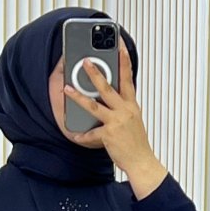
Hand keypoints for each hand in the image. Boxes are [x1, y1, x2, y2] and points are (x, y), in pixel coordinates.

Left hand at [64, 40, 167, 198]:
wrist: (142, 161)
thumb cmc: (137, 144)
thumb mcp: (134, 121)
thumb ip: (124, 109)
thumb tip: (114, 101)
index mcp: (132, 106)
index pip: (128, 79)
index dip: (124, 62)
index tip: (120, 48)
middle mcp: (124, 111)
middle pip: (108, 87)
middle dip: (95, 73)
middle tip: (85, 62)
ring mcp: (116, 122)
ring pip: (94, 105)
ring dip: (78, 96)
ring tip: (67, 88)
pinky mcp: (109, 135)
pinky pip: (91, 134)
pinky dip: (82, 136)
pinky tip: (75, 135)